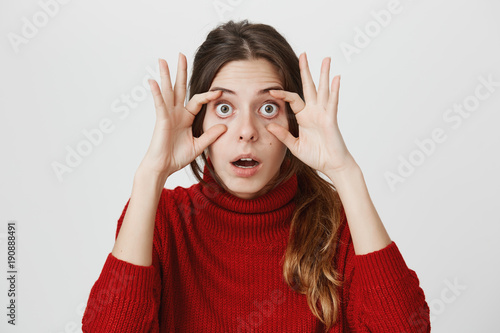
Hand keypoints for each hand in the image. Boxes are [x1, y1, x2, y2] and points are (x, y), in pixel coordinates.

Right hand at [139, 53, 226, 179]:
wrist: (163, 167)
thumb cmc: (176, 157)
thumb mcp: (199, 145)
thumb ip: (210, 135)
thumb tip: (224, 126)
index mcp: (185, 117)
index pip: (197, 100)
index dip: (208, 95)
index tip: (219, 91)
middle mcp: (176, 113)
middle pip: (179, 88)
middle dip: (181, 72)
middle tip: (181, 55)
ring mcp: (167, 115)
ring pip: (167, 91)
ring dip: (165, 75)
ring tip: (162, 60)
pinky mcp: (161, 120)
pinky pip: (159, 104)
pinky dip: (156, 92)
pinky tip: (153, 81)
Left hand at [266, 52, 356, 175]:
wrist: (331, 165)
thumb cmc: (316, 156)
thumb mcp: (295, 146)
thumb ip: (283, 135)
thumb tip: (269, 125)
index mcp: (304, 117)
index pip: (292, 99)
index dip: (282, 93)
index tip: (271, 90)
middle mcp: (314, 112)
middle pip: (309, 87)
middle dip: (306, 70)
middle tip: (304, 54)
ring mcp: (323, 114)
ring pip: (323, 89)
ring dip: (324, 74)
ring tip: (326, 59)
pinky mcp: (331, 119)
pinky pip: (332, 102)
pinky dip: (335, 90)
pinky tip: (336, 78)